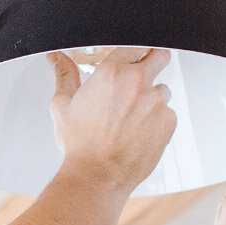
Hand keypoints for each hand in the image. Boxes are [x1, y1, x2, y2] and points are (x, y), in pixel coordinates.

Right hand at [48, 47, 177, 192]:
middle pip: (160, 57)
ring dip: (152, 100)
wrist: (96, 177)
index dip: (133, 56)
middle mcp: (137, 81)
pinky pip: (168, 114)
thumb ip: (64, 76)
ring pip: (162, 90)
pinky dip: (157, 123)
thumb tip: (57, 59)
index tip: (130, 65)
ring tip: (132, 122)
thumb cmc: (79, 145)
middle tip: (139, 85)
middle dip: (153, 66)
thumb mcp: (63, 107)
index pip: (135, 46)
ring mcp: (155, 100)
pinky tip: (138, 135)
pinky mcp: (168, 120)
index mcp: (112, 71)